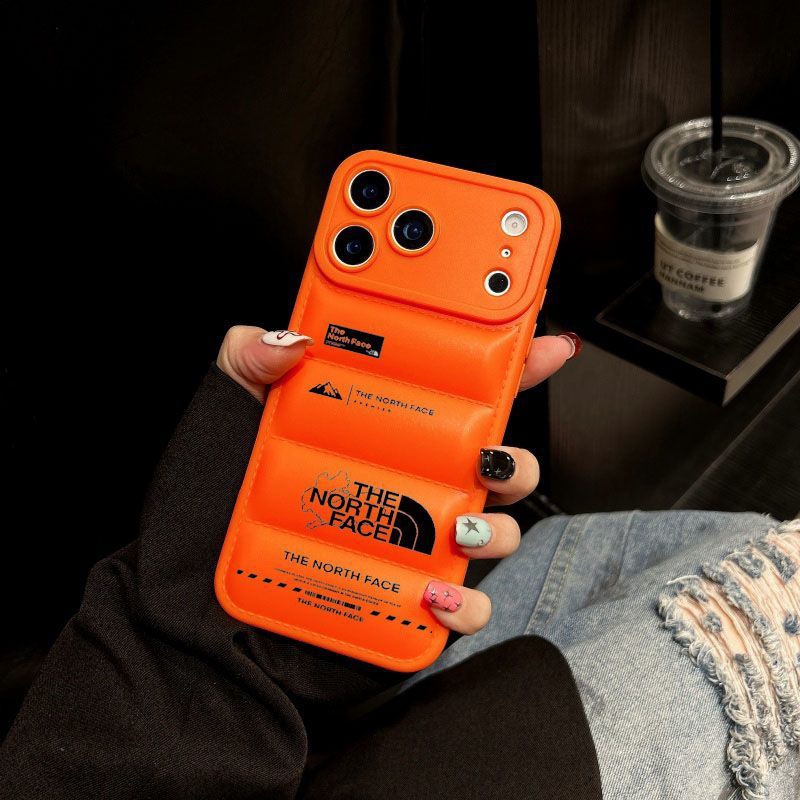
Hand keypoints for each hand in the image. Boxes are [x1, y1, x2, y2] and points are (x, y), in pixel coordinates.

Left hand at [217, 325, 578, 636]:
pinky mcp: (406, 599)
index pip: (456, 390)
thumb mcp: (224, 417)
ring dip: (497, 526)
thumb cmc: (204, 512)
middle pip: (492, 461)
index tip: (540, 340)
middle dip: (513, 456)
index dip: (505, 364)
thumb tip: (292, 335)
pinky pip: (463, 605)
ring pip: (493, 529)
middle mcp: (405, 484)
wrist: (188, 609)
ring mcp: (409, 543)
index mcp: (381, 432)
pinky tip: (436, 589)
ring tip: (461, 523)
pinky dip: (465, 602)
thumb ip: (248, 360)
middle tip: (490, 453)